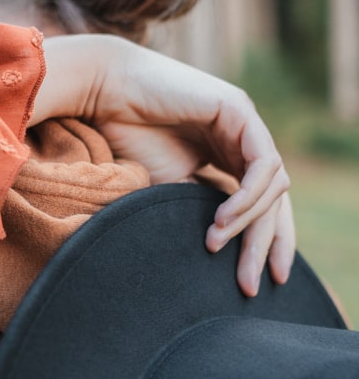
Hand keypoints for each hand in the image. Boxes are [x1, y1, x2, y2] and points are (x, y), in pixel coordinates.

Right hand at [34, 35, 293, 295]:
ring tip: (214, 245)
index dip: (263, 243)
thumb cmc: (123, 135)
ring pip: (274, 186)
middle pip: (275, 199)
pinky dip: (248, 199)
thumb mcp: (167, 187)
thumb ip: (196, 210)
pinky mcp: (238, 110)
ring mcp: (244, 122)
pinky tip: (221, 219)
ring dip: (249, 224)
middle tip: (247, 284)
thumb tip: (216, 255)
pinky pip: (263, 165)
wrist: (102, 95)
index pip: (263, 203)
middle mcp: (243, 137)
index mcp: (227, 153)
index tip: (253, 283)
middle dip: (265, 245)